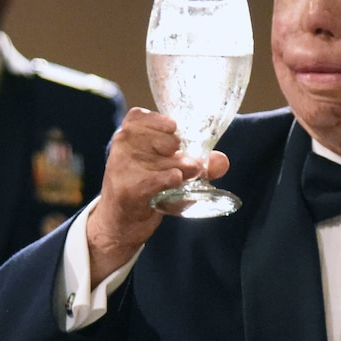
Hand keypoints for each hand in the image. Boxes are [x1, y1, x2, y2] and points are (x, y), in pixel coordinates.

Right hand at [83, 108, 227, 286]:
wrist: (119, 224)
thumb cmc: (142, 188)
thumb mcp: (163, 168)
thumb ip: (194, 161)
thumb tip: (221, 161)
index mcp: (126, 135)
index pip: (141, 116)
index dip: (162, 124)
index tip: (173, 134)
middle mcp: (122, 147)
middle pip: (169, 141)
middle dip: (181, 155)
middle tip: (178, 167)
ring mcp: (124, 168)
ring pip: (172, 162)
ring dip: (183, 172)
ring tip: (176, 181)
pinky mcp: (131, 190)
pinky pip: (165, 178)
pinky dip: (175, 180)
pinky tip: (174, 184)